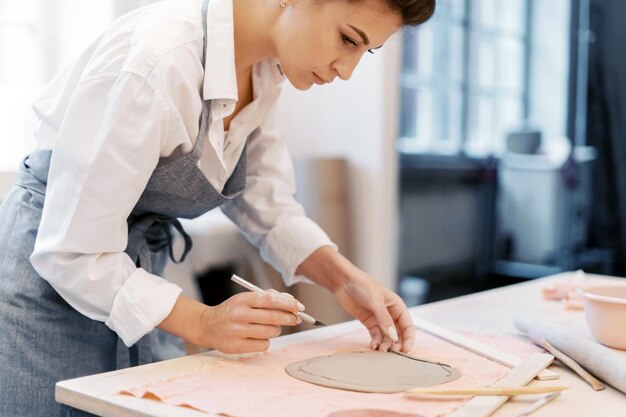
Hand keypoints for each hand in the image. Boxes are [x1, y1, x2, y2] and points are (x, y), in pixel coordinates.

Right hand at [197, 290, 303, 353]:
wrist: (207, 325)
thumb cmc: (232, 311)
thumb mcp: (245, 299)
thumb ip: (267, 297)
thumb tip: (291, 302)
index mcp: (243, 300)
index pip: (271, 300)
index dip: (288, 303)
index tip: (299, 307)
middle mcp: (240, 315)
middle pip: (274, 317)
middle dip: (289, 318)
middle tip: (296, 319)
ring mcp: (237, 331)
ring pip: (271, 332)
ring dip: (275, 330)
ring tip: (268, 327)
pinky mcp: (236, 346)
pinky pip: (263, 345)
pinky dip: (265, 341)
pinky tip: (257, 337)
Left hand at [296, 247, 414, 352]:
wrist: (343, 282)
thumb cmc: (362, 285)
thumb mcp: (375, 301)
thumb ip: (384, 320)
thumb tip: (394, 337)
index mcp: (397, 306)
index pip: (408, 325)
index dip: (409, 339)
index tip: (405, 350)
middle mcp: (391, 313)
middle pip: (399, 333)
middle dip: (397, 344)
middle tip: (392, 352)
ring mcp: (380, 319)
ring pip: (387, 336)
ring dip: (385, 344)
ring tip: (380, 350)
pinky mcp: (369, 322)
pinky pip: (376, 335)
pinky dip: (375, 342)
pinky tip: (372, 346)